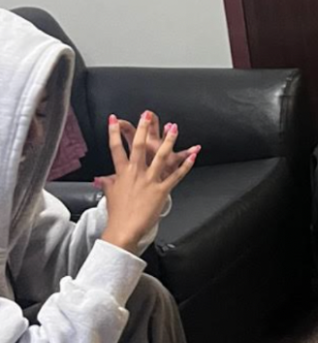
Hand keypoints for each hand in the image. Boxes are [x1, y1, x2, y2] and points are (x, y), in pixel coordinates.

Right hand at [97, 114, 197, 253]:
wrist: (125, 228)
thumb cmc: (117, 212)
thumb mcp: (110, 194)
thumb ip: (107, 182)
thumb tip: (99, 178)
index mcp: (122, 173)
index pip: (116, 148)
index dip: (114, 132)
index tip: (113, 118)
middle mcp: (135, 173)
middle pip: (139, 146)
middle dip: (143, 129)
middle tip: (146, 114)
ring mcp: (149, 181)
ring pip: (160, 156)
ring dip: (168, 141)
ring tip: (173, 128)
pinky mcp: (162, 190)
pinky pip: (176, 175)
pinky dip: (185, 165)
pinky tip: (193, 155)